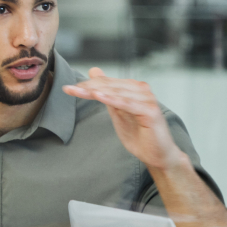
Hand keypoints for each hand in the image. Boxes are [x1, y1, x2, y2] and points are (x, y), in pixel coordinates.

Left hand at [64, 68, 183, 170]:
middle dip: (88, 87)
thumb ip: (106, 93)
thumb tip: (94, 71)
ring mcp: (147, 99)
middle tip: (69, 89)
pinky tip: (98, 96)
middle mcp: (142, 90)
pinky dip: (112, 99)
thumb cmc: (140, 135)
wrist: (158, 155)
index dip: (87, 84)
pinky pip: (127, 104)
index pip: (107, 83)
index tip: (68, 88)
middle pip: (110, 86)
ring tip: (79, 91)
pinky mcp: (150, 111)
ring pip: (117, 93)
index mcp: (134, 88)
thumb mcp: (117, 111)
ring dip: (96, 91)